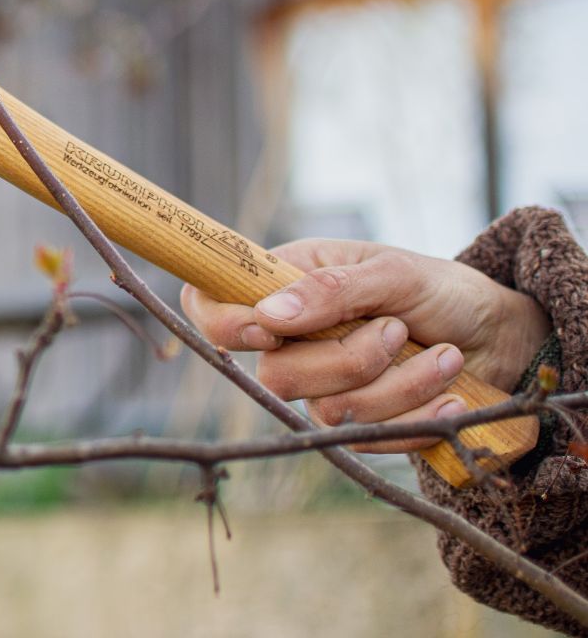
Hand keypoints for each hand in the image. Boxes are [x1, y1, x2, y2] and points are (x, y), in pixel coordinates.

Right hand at [180, 239, 550, 451]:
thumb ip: (332, 291)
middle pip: (276, 373)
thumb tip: (267, 315)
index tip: (271, 329)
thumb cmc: (440, 289)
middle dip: (346, 361)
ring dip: (397, 387)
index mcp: (287, 282)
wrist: (499, 338)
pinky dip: (417, 417)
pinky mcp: (357, 424)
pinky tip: (449, 392)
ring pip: (327, 411)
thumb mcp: (395, 272)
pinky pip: (368, 439)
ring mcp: (323, 384)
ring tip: (444, 356)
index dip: (225, 323)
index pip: (212, 305)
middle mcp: (294, 336)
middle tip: (394, 329)